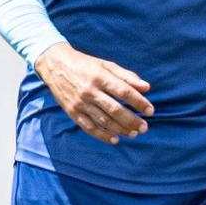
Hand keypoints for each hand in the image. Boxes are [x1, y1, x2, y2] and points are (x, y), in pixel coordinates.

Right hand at [34, 43, 154, 144]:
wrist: (55, 65)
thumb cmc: (85, 64)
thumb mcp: (106, 65)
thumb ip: (126, 76)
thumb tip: (146, 87)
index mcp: (100, 77)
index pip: (124, 92)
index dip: (139, 102)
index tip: (150, 111)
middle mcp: (90, 91)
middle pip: (115, 109)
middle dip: (132, 120)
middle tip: (144, 127)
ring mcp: (80, 103)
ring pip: (103, 120)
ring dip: (120, 129)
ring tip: (133, 133)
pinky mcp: (72, 112)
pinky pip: (89, 127)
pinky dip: (102, 135)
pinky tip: (115, 140)